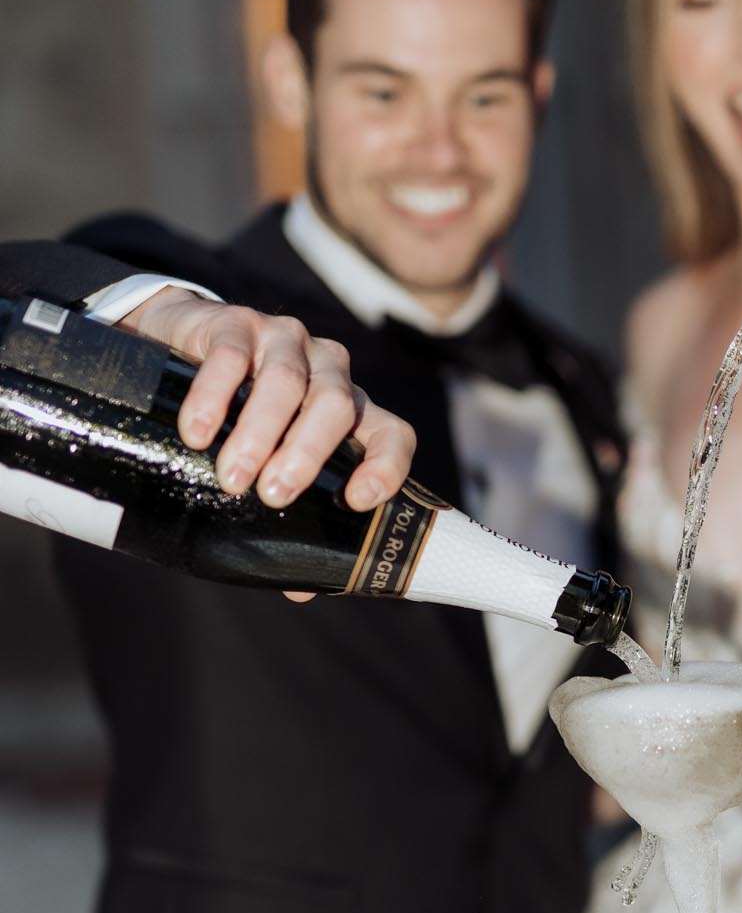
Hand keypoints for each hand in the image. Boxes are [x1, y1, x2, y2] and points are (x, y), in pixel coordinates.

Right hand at [119, 288, 415, 509]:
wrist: (177, 350)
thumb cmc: (235, 424)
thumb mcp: (265, 467)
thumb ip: (288, 520)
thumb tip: (301, 588)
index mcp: (351, 411)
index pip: (392, 433)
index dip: (385, 466)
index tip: (356, 500)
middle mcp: (329, 371)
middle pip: (335, 409)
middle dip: (306, 456)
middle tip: (272, 495)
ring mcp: (286, 341)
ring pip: (287, 384)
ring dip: (259, 434)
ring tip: (232, 476)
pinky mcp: (237, 324)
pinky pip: (233, 359)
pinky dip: (214, 399)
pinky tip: (197, 433)